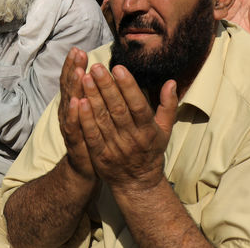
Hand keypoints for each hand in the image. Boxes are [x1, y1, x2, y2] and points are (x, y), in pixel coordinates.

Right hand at [57, 48, 95, 180]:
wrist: (85, 168)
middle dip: (73, 69)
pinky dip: (73, 114)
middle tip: (77, 53)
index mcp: (75, 102)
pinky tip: (76, 102)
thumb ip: (97, 92)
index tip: (79, 49)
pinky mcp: (74, 142)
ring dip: (73, 87)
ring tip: (78, 72)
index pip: (73, 80)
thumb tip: (102, 70)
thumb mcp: (94, 112)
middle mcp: (68, 112)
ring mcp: (69, 126)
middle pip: (69, 87)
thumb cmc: (93, 136)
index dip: (74, 65)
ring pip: (69, 103)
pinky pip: (72, 126)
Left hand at [77, 63, 176, 190]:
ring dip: (93, 98)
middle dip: (106, 86)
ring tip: (85, 78)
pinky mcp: (100, 156)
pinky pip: (91, 135)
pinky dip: (85, 119)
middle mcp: (132, 138)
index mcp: (148, 130)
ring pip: (103, 119)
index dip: (128, 87)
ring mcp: (115, 148)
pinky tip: (78, 102)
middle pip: (118, 109)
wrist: (138, 184)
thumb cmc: (151, 151)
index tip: (118, 68)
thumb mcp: (165, 130)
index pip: (138, 105)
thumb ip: (168, 105)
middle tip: (96, 67)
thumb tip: (171, 81)